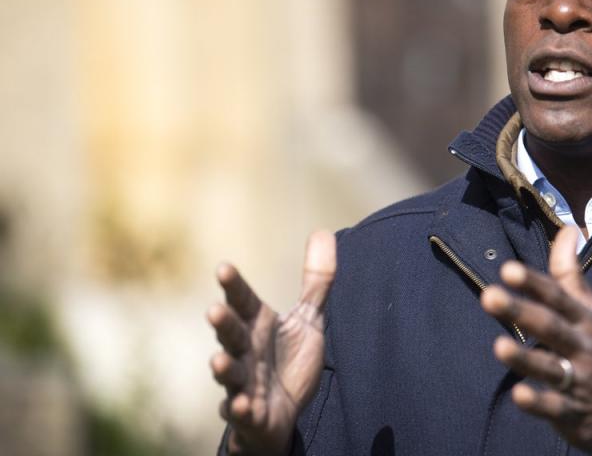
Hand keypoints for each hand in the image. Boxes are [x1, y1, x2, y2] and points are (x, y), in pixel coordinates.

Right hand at [207, 231, 336, 454]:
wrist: (285, 411)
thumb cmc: (288, 360)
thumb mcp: (308, 319)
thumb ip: (316, 280)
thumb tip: (324, 232)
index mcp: (256, 324)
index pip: (243, 301)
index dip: (234, 286)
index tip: (224, 268)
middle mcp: (245, 350)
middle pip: (231, 334)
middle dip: (223, 323)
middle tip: (214, 311)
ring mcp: (242, 381)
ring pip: (229, 373)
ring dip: (223, 367)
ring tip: (218, 361)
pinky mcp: (247, 412)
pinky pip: (239, 411)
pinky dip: (238, 408)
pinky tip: (240, 405)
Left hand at [480, 226, 591, 455]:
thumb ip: (571, 273)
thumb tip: (567, 229)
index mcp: (586, 320)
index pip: (558, 297)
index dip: (534, 283)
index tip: (508, 269)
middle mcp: (583, 347)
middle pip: (551, 326)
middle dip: (520, 311)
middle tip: (489, 296)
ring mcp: (579, 381)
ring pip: (550, 367)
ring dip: (525, 357)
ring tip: (498, 346)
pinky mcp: (572, 413)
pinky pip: (554, 407)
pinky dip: (537, 401)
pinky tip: (519, 393)